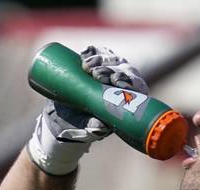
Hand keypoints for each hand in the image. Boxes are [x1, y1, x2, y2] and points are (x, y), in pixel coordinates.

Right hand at [26, 45, 147, 175]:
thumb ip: (93, 128)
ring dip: (100, 59)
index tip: (115, 82)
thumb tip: (102, 127)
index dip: (129, 82)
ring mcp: (110, 70)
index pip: (137, 88)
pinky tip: (86, 53)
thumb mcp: (85, 127)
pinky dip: (93, 51)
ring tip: (86, 65)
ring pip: (112, 59)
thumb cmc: (80, 123)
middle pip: (124, 71)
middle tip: (96, 75)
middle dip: (111, 70)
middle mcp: (122, 82)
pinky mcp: (96, 61)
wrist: (62, 114)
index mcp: (128, 99)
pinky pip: (98, 52)